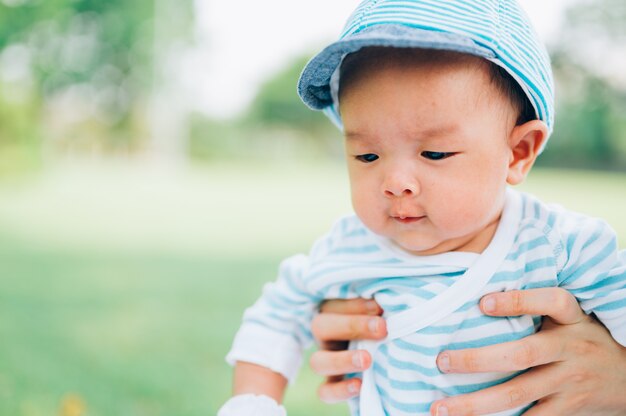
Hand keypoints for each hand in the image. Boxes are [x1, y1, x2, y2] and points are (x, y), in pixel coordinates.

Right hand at [309, 298, 386, 402]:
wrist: (383, 352)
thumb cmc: (379, 322)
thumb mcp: (376, 311)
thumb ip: (375, 307)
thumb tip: (382, 304)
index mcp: (332, 311)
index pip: (333, 304)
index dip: (356, 305)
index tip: (380, 307)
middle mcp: (326, 335)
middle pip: (321, 326)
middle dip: (352, 326)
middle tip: (381, 328)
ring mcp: (326, 361)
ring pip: (318, 361)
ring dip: (342, 360)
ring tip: (367, 360)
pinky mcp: (332, 384)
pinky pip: (325, 391)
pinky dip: (340, 390)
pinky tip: (360, 385)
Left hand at [430, 288, 625, 415]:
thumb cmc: (584, 338)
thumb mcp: (571, 318)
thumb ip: (537, 309)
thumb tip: (480, 296)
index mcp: (572, 320)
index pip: (551, 302)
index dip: (517, 301)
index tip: (482, 302)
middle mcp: (571, 349)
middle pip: (522, 354)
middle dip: (478, 360)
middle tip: (442, 361)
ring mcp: (570, 382)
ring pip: (518, 393)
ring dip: (477, 403)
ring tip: (441, 408)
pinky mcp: (569, 409)